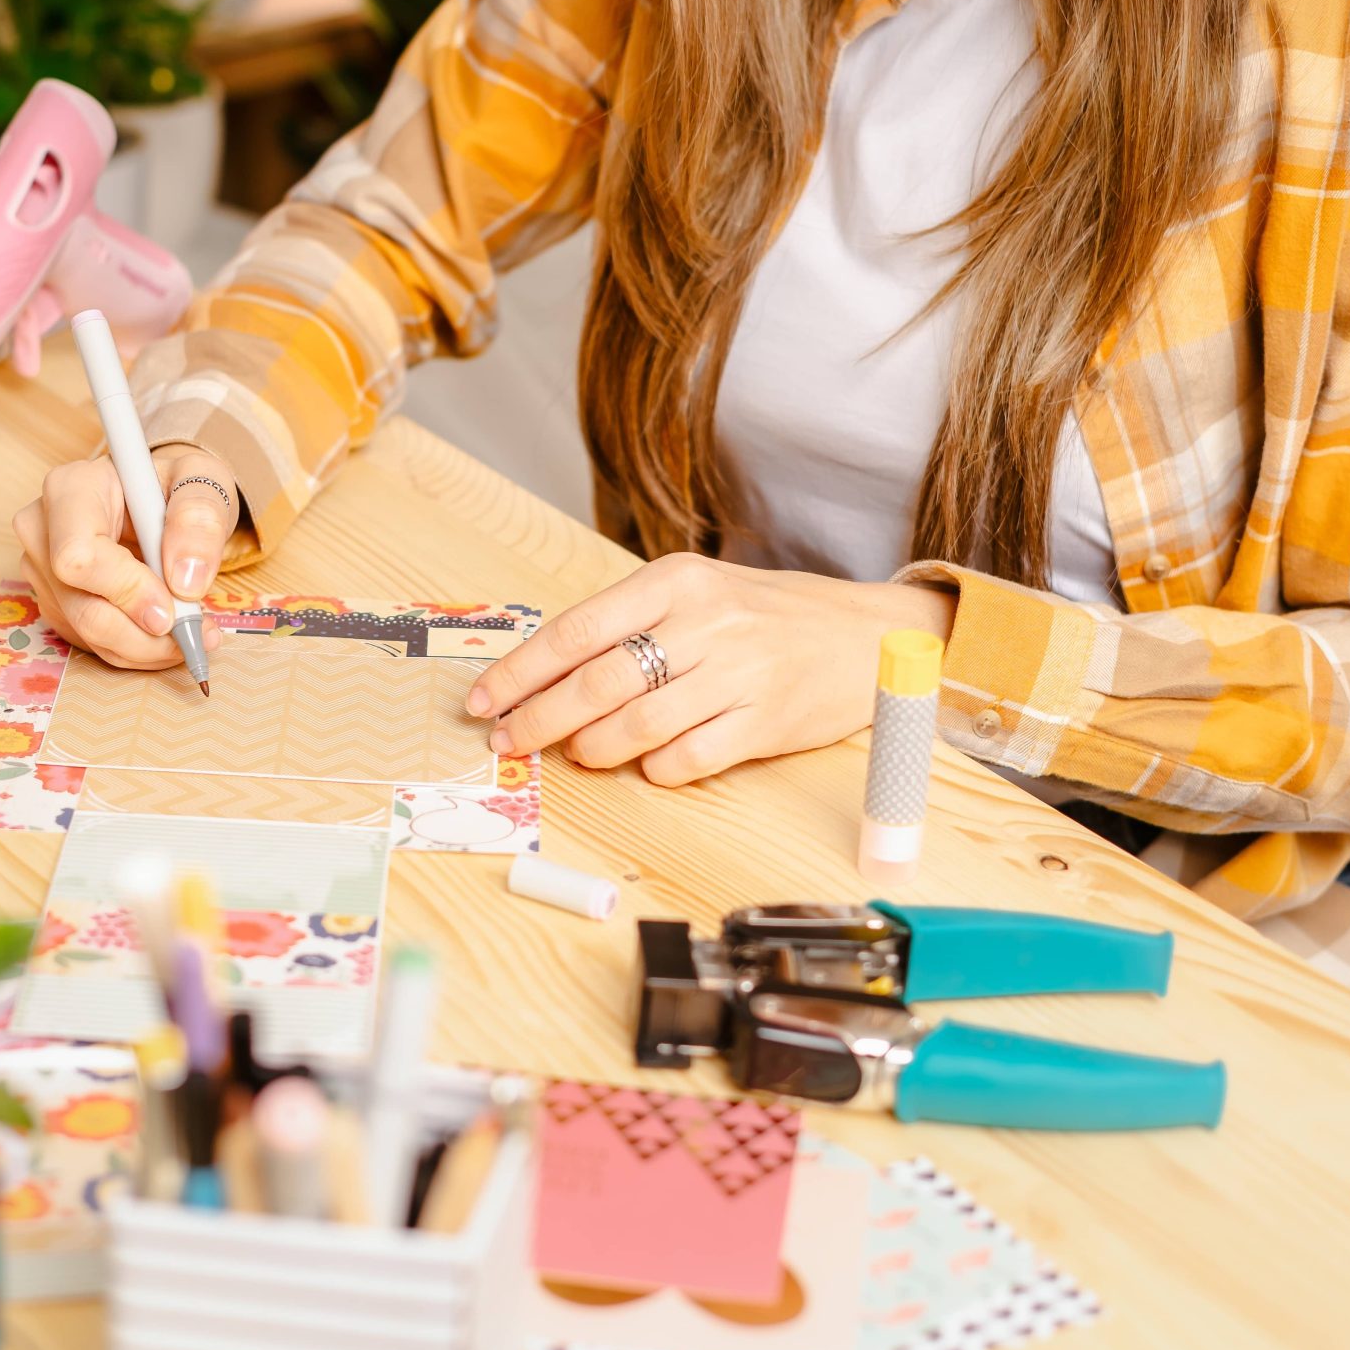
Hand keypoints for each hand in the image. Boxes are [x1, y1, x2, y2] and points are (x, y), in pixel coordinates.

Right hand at [12, 443, 237, 668]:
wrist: (159, 496)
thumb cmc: (173, 483)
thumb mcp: (202, 480)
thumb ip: (199, 519)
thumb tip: (186, 581)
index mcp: (71, 488)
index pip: (78, 556)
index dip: (126, 591)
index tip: (171, 608)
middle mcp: (43, 530)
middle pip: (82, 607)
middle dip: (143, 633)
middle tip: (195, 632)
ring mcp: (43, 571)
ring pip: (89, 633)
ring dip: (147, 646)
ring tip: (193, 630)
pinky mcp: (56, 602)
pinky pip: (94, 643)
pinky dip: (137, 648)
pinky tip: (167, 630)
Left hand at [467, 553, 954, 786]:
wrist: (867, 634)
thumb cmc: (767, 616)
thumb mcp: (697, 594)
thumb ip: (630, 624)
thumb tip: (545, 673)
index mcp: (676, 581)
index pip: (576, 630)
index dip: (521, 672)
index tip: (483, 700)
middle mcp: (705, 622)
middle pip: (596, 683)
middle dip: (539, 720)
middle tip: (511, 741)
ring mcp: (739, 673)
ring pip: (636, 726)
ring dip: (593, 748)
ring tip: (579, 752)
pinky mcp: (765, 722)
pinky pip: (687, 758)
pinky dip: (654, 769)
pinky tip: (647, 764)